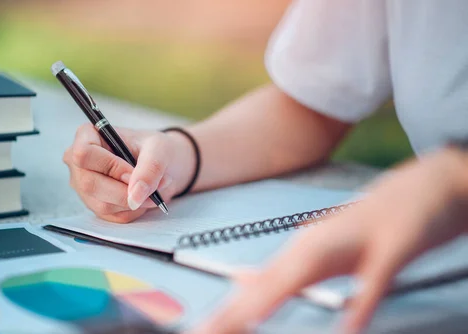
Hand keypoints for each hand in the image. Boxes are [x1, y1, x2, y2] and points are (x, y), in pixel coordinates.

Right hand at [63, 124, 195, 222]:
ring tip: (152, 189)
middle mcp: (78, 162)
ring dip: (133, 202)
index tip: (133, 172)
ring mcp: (83, 186)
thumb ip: (150, 168)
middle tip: (150, 186)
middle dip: (124, 191)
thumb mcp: (158, 148)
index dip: (110, 167)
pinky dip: (133, 210)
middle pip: (89, 184)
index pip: (83, 154)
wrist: (160, 163)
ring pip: (102, 205)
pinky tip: (142, 197)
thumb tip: (135, 196)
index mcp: (87, 136)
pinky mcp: (94, 205)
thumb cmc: (154, 148)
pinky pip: (112, 216)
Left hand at [194, 149, 467, 333]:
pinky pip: (374, 280)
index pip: (255, 289)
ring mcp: (353, 244)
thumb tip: (244, 282)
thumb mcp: (326, 250)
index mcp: (302, 252)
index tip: (202, 330)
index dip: (226, 313)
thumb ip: (287, 270)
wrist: (427, 183)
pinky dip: (360, 303)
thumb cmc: (375, 224)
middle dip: (234, 313)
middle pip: (268, 284)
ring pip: (305, 273)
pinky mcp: (392, 246)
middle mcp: (318, 247)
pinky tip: (348, 329)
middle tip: (203, 333)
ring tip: (243, 322)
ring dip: (272, 297)